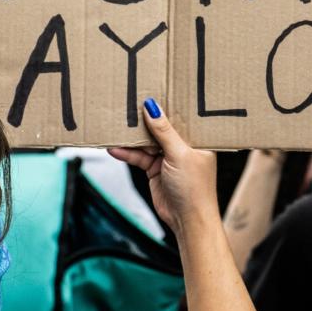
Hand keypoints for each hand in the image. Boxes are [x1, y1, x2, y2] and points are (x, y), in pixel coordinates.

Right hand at [108, 100, 217, 235]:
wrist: (187, 220)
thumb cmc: (194, 188)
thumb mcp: (179, 154)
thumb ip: (164, 131)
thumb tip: (152, 107)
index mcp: (197, 139)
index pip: (180, 117)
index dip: (166, 105)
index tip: (150, 90)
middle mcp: (183, 146)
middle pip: (160, 128)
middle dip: (144, 120)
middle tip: (127, 106)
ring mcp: (168, 158)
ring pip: (146, 143)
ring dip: (132, 138)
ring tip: (115, 127)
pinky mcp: (155, 170)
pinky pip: (139, 157)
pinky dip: (127, 153)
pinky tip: (114, 148)